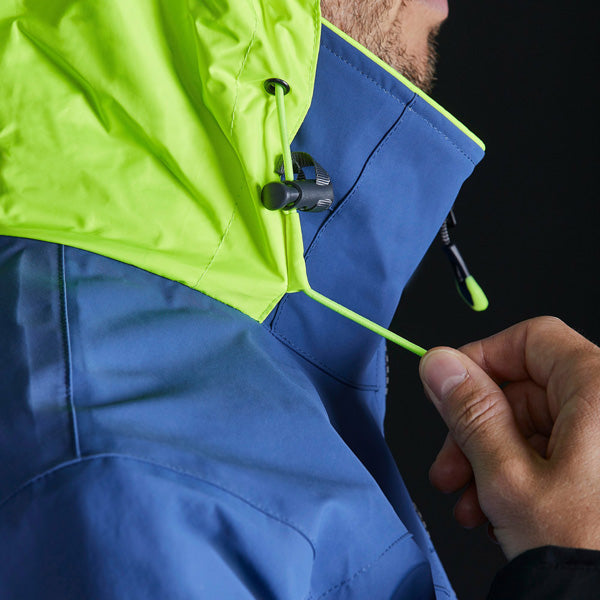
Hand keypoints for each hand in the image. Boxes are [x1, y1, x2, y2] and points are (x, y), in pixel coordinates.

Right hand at [418, 316, 599, 560]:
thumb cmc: (586, 553)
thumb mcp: (508, 478)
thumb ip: (469, 411)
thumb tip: (440, 364)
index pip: (532, 339)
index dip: (481, 360)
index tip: (448, 388)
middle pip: (526, 390)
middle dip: (476, 430)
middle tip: (449, 465)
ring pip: (533, 426)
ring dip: (489, 460)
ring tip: (469, 502)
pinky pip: (555, 453)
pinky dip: (518, 475)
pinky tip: (496, 511)